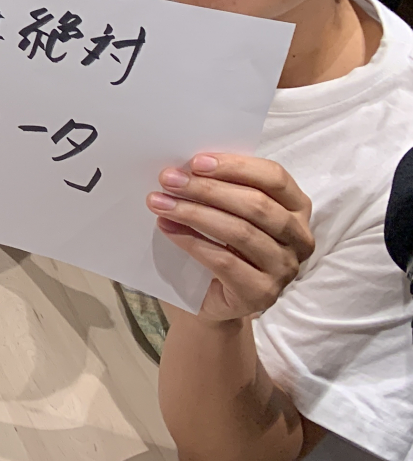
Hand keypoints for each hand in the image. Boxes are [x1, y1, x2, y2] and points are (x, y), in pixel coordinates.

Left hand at [149, 152, 313, 320]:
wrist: (210, 299)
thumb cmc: (219, 244)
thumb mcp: (225, 211)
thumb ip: (220, 189)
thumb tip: (186, 166)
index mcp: (297, 209)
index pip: (275, 178)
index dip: (236, 166)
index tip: (195, 162)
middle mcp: (299, 239)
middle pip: (256, 205)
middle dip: (207, 189)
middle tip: (168, 179)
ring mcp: (284, 269)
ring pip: (240, 232)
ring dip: (194, 213)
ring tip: (160, 202)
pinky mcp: (263, 293)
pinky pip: (224, 261)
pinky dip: (191, 241)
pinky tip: (167, 228)